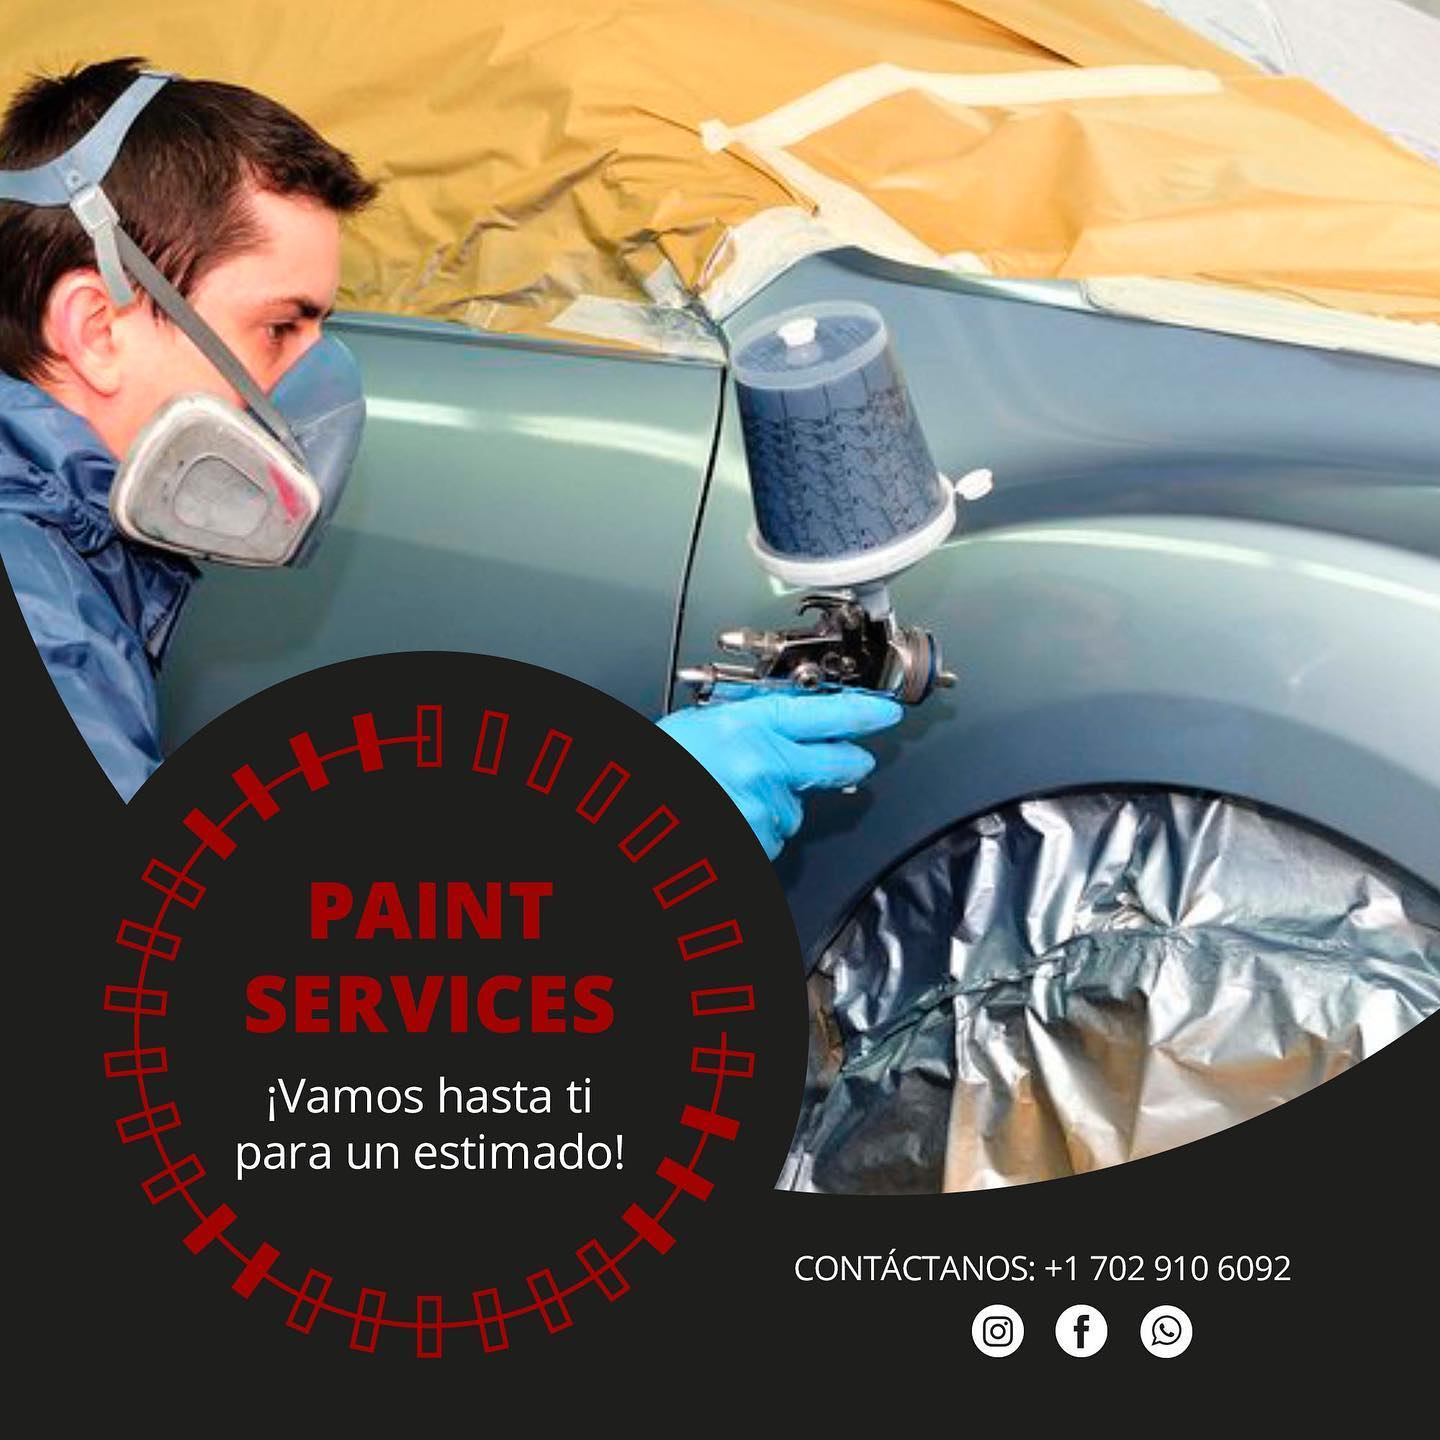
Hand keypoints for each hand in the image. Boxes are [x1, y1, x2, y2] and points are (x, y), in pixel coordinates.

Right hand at [656, 686, 903, 858]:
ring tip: (727, 797)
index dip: (864, 713)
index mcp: (749, 725)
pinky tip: (723, 818)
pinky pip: (770, 840)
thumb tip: (782, 732)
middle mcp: (765, 765)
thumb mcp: (699, 725)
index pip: (826, 714)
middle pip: (834, 765)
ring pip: (794, 809)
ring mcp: (763, 809)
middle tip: (850, 759)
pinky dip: (753, 834)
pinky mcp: (757, 845)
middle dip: (844, 762)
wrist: (629, 812)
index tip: (886, 712)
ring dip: (774, 806)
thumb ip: (747, 727)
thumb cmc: (653, 769)